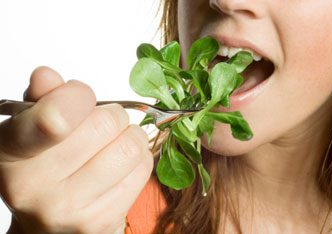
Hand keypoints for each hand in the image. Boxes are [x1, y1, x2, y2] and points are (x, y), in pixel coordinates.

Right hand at [0, 66, 152, 233]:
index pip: (54, 120)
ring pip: (130, 147)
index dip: (78, 97)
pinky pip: (142, 170)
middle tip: (105, 123)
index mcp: (11, 152)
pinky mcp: (101, 222)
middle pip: (106, 124)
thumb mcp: (34, 129)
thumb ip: (43, 100)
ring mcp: (69, 209)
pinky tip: (121, 165)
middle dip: (113, 115)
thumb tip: (47, 75)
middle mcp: (34, 187)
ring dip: (132, 136)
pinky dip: (139, 159)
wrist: (48, 222)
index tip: (81, 97)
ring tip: (116, 143)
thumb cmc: (45, 167)